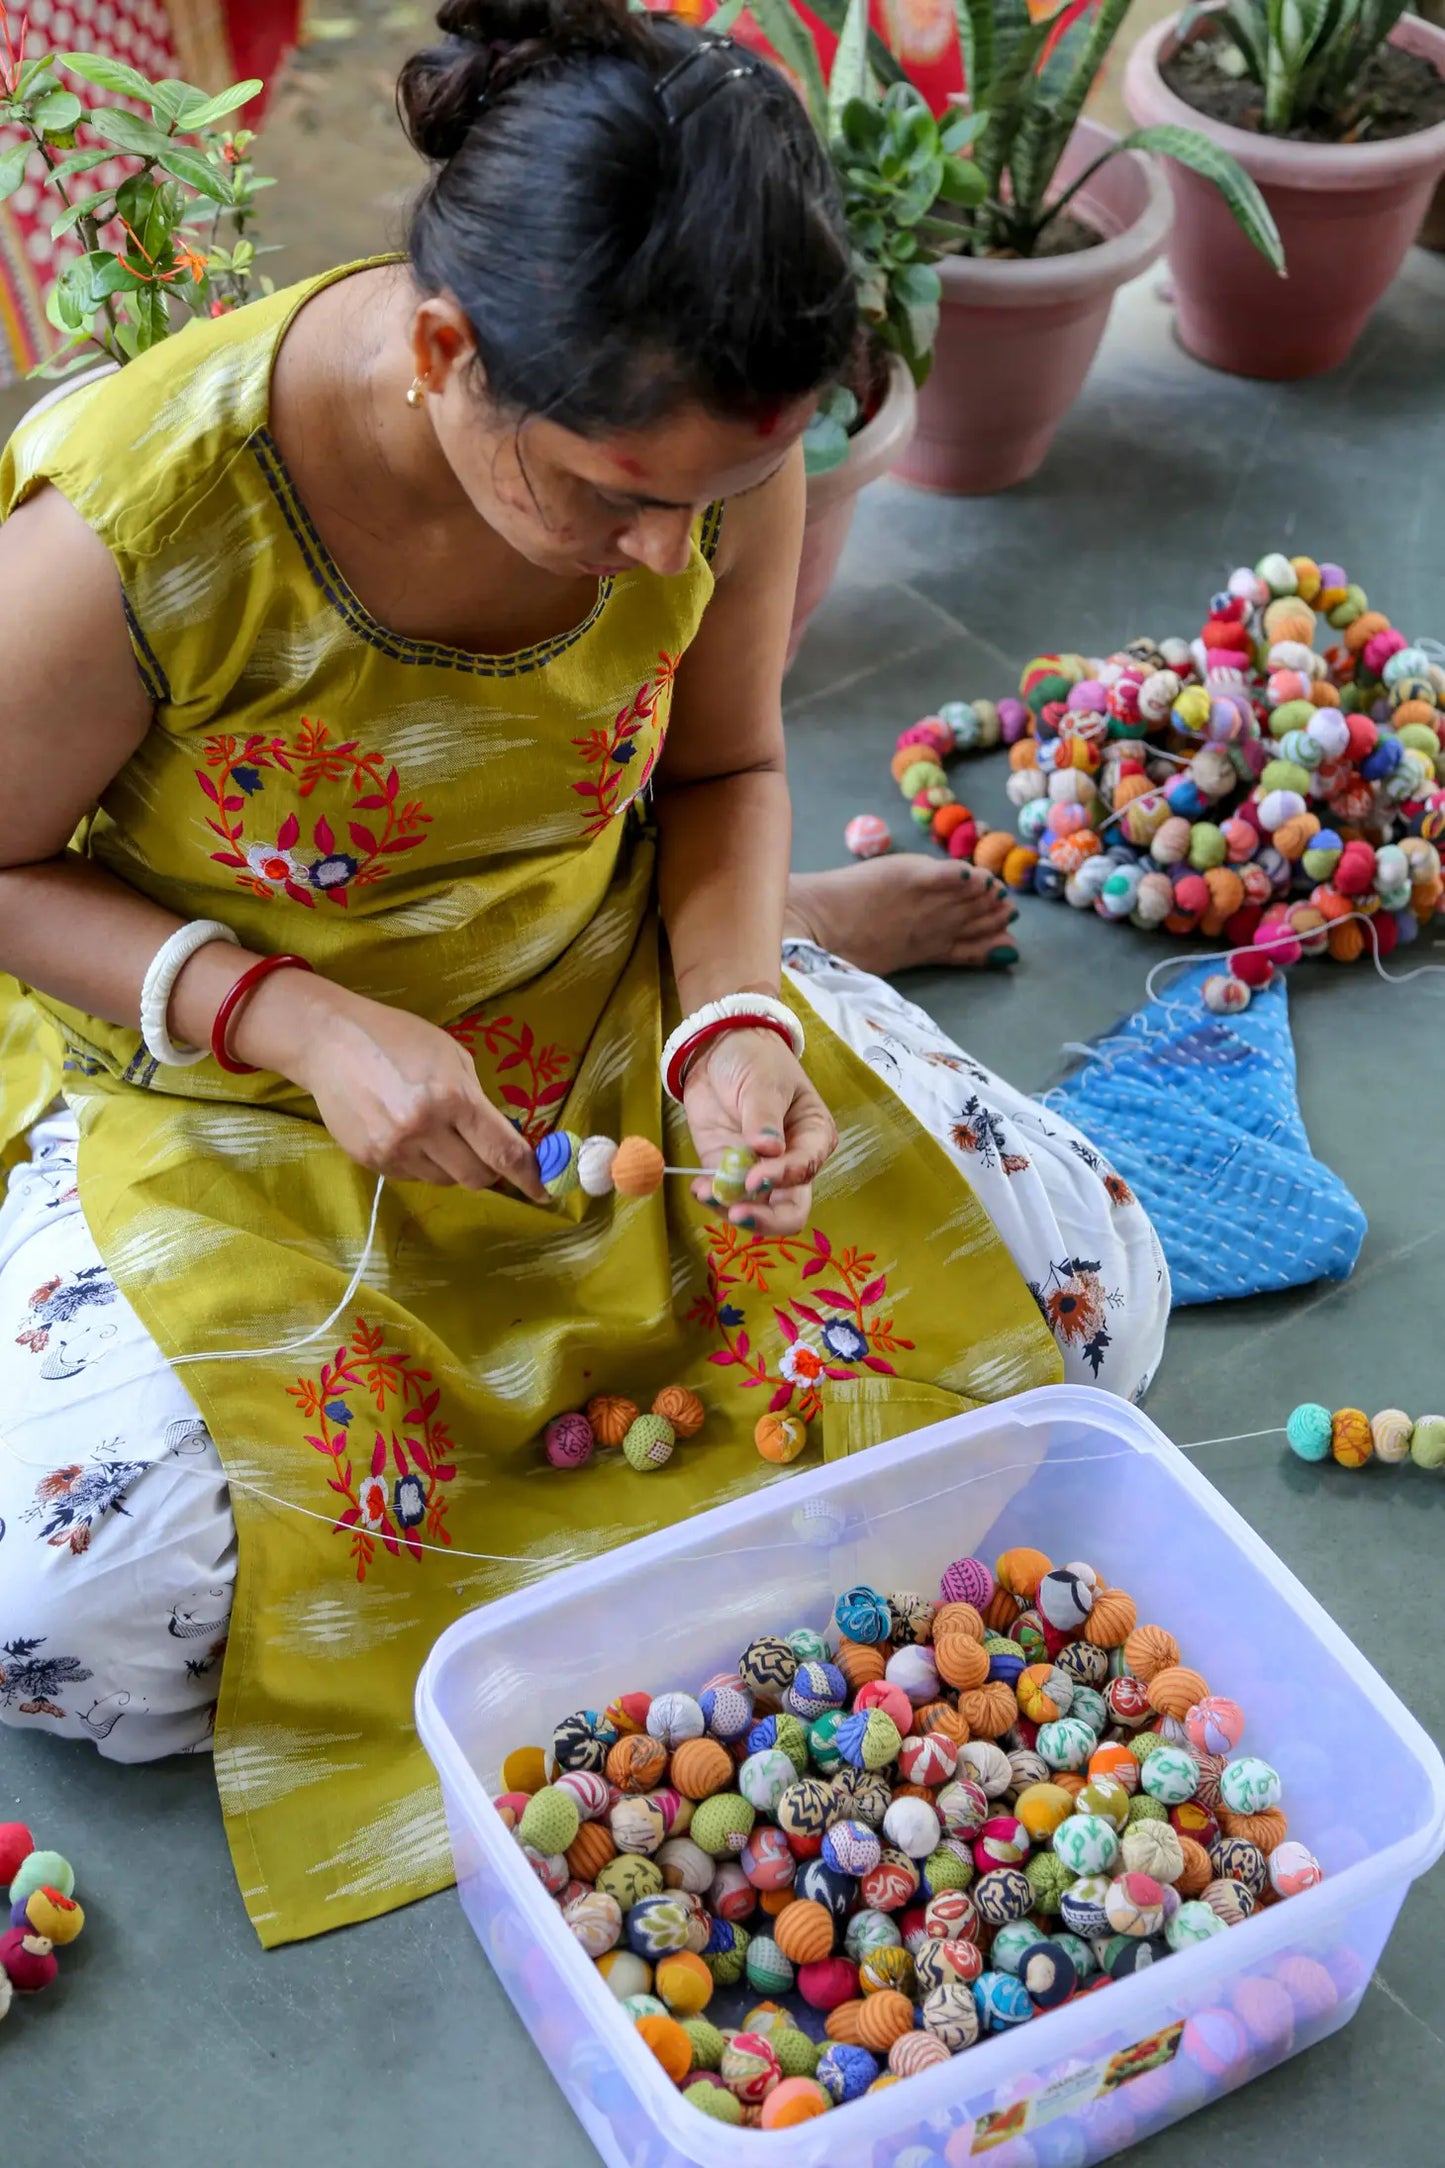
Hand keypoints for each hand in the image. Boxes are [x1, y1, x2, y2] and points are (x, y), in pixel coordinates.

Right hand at [232, 972, 547, 1196]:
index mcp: (453, 1098)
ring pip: (445, 1181)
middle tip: (483, 1150)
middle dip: (489, 1169)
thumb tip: (502, 1140)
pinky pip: (413, 1177)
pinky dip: (423, 1163)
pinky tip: (407, 1132)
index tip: (543, 1192)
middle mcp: (424, 1129)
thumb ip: (478, 1101)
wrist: (330, 1042)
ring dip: (453, 1165)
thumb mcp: (452, 1057)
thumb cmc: (398, 1039)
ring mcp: (394, 1149)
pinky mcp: (371, 1160)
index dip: (530, 1177)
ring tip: (435, 1130)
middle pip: (477, 1177)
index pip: (504, 1152)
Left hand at [681, 1026, 836, 1236]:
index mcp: (813, 1137)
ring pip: (756, 1210)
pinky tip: (698, 1188)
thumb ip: (764, 1117)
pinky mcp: (727, 1169)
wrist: (719, 1047)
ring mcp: (758, 1170)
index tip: (753, 1178)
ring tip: (707, 1193)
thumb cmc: (755, 1059)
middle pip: (789, 1209)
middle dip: (764, 1218)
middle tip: (737, 1212)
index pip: (804, 1170)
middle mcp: (791, 1162)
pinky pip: (724, 1196)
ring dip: (731, 1209)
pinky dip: (712, 1199)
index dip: (780, 1179)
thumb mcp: (763, 1081)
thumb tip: (768, 1150)